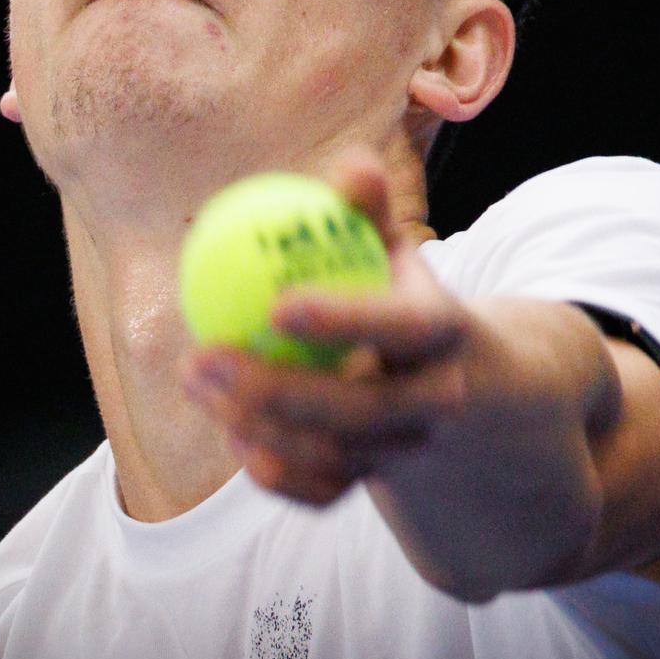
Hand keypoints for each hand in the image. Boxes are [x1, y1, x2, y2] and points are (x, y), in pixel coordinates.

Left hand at [177, 141, 473, 505]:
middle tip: (204, 354)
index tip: (277, 303)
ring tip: (195, 378)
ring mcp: (407, 450)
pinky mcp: (377, 484)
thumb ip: (368, 209)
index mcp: (445, 333)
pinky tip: (227, 432)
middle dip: (277, 391)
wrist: (465, 386)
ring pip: (332, 456)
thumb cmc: (404, 296)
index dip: (345, 320)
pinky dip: (273, 472)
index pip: (400, 328)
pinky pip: (320, 493)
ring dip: (255, 426)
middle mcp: (435, 400)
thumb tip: (349, 166)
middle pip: (361, 411)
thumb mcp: (393, 248)